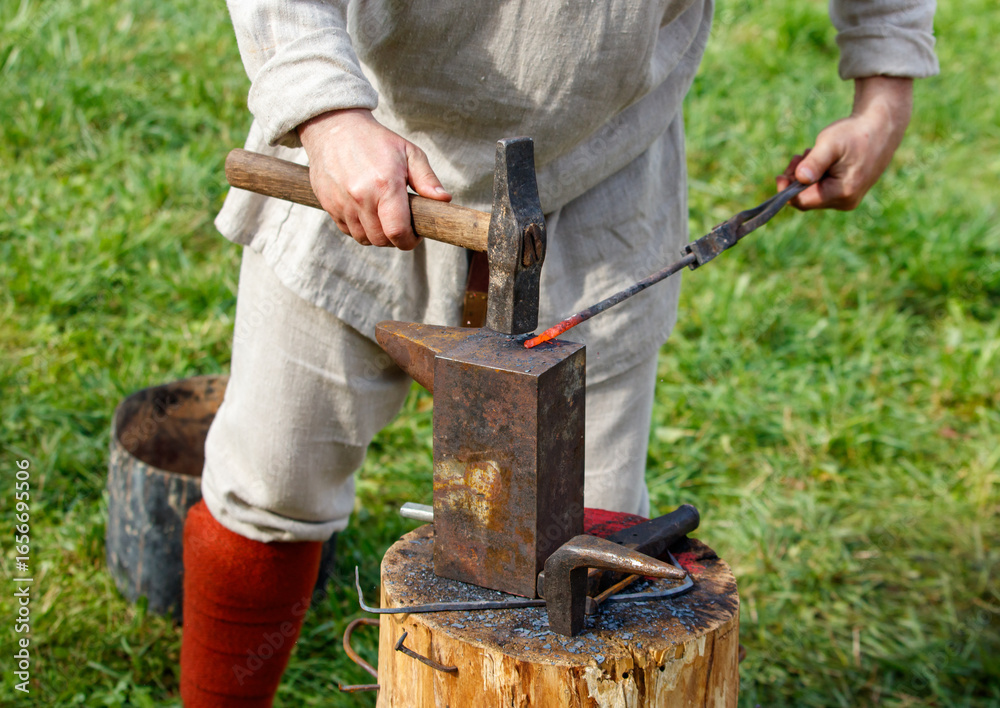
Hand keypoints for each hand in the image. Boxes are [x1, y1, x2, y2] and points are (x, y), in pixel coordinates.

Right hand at [297, 108, 450, 248]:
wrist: (334, 127)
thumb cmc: (375, 140)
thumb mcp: (408, 152)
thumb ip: (427, 179)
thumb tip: (444, 200)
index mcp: (384, 185)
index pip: (397, 232)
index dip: (410, 240)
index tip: (415, 234)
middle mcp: (361, 198)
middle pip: (381, 240)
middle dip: (395, 238)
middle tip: (401, 223)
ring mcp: (341, 203)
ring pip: (363, 238)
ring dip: (376, 234)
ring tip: (383, 216)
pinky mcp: (328, 205)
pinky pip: (347, 230)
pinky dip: (359, 227)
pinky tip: (366, 211)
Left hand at [777, 76, 912, 210]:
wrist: (882, 127)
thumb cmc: (855, 133)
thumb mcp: (830, 144)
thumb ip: (815, 162)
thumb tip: (800, 178)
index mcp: (842, 193)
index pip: (802, 202)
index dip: (787, 189)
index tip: (781, 174)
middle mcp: (845, 202)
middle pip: (806, 199)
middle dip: (797, 179)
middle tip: (800, 156)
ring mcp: (847, 199)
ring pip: (813, 193)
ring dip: (806, 175)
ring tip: (812, 153)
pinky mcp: (848, 193)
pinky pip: (822, 189)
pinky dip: (816, 175)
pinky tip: (822, 159)